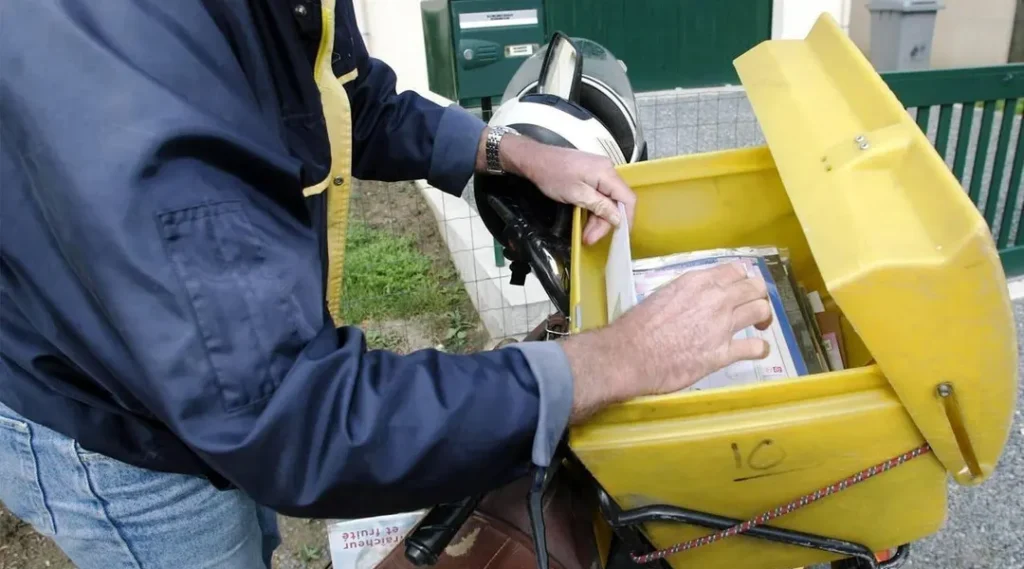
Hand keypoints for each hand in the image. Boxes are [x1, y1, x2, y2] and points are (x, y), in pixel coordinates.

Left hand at [477, 129, 635, 244]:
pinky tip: (585, 221)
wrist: (534, 159)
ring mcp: (599, 172)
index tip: (619, 236)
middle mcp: (607, 171)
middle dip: (605, 222)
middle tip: (591, 238)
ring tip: (586, 235)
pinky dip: (593, 209)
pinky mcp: (591, 175)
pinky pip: (599, 195)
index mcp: (607, 173)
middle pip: (616, 202)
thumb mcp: (576, 194)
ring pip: (607, 200)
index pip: (628, 198)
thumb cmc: (552, 175)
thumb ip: (600, 206)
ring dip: (598, 219)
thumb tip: (618, 218)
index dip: (627, 219)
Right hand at [560, 262, 772, 420]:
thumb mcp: (662, 296)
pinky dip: (760, 349)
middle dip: (757, 295)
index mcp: (697, 281)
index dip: (741, 279)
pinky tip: (757, 350)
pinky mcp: (723, 353)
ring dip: (763, 317)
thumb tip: (692, 300)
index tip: (739, 289)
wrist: (629, 354)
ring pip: (761, 310)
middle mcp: (714, 298)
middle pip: (754, 287)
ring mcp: (722, 325)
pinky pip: (755, 347)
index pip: (734, 270)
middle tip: (752, 306)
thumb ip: (685, 294)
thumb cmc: (637, 326)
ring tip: (758, 326)